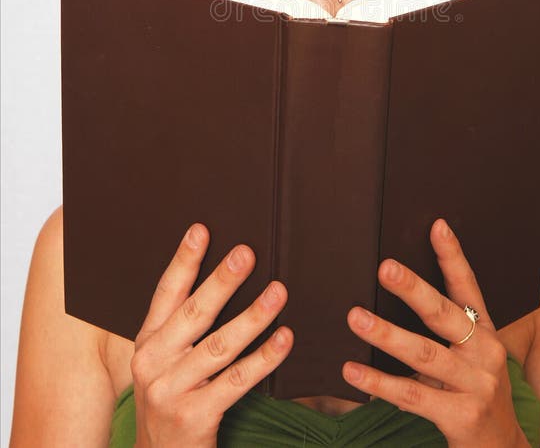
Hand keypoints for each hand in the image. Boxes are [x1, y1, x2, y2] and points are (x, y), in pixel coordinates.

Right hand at [131, 223, 292, 447]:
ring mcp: (172, 391)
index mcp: (148, 341)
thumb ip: (183, 326)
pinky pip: (237, 381)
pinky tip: (284, 339)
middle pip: (194, 313)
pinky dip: (264, 358)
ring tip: (278, 292)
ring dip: (253, 316)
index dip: (184, 260)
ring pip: (220, 345)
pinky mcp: (195, 417)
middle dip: (222, 281)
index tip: (202, 229)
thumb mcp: (166, 361)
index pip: (166, 293)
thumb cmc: (172, 398)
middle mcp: (154, 363)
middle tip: (247, 253)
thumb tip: (225, 276)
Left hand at [343, 219, 526, 447]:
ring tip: (355, 317)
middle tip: (384, 268)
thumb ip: (444, 330)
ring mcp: (476, 386)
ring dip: (386, 334)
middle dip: (413, 289)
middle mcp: (485, 354)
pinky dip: (379, 383)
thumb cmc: (476, 394)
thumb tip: (395, 291)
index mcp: (486, 333)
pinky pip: (413, 395)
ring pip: (424, 353)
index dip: (452, 256)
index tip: (436, 225)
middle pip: (444, 314)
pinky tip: (353, 370)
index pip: (468, 287)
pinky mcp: (461, 416)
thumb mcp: (470, 357)